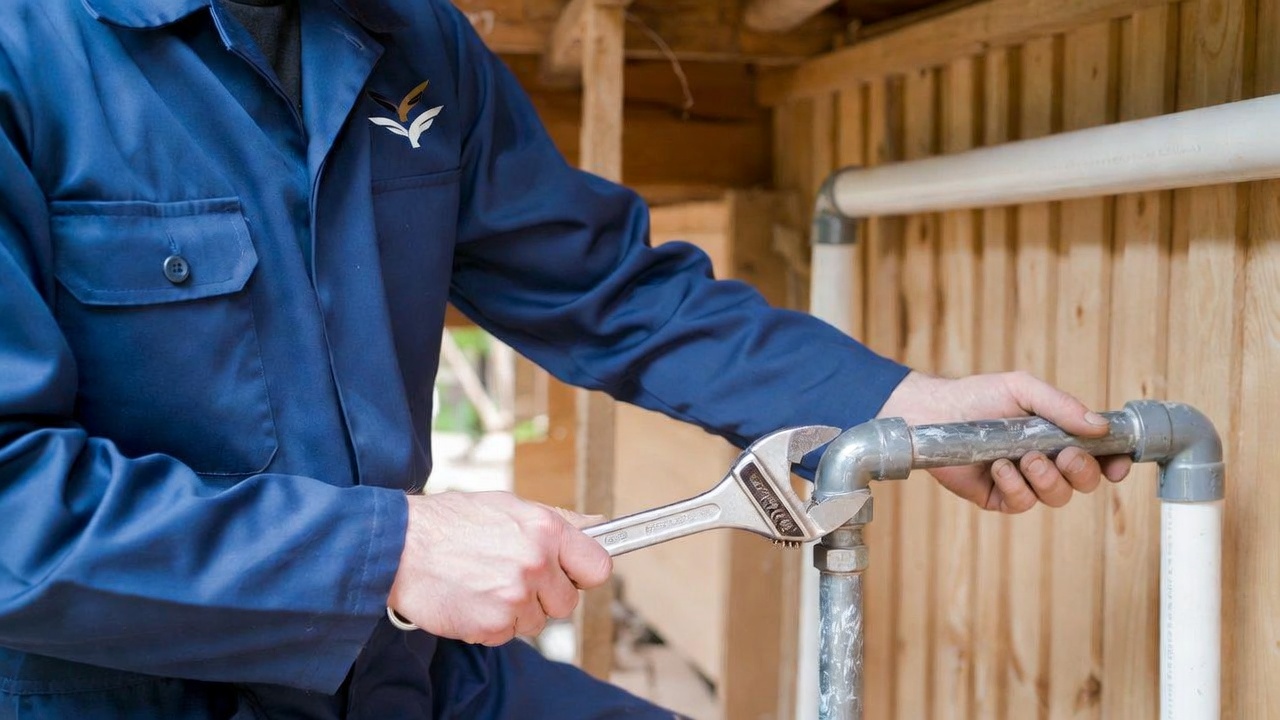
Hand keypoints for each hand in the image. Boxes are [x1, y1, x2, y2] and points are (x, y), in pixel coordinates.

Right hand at [387, 491, 610, 644]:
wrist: (399, 546)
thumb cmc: (451, 522)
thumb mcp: (509, 506)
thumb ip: (558, 521)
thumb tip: (600, 524)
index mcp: (545, 529)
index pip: (599, 567)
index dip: (583, 572)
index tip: (570, 574)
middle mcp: (536, 563)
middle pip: (568, 602)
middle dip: (545, 595)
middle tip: (513, 577)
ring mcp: (515, 597)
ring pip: (537, 621)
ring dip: (516, 610)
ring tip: (485, 583)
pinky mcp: (492, 625)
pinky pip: (507, 634)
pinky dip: (491, 623)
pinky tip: (472, 599)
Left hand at [877, 371, 1131, 512]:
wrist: (934, 412)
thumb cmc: (979, 396)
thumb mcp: (1022, 389)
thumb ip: (1061, 406)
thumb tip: (1100, 426)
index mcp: (1059, 436)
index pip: (1099, 456)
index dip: (1114, 463)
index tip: (1119, 463)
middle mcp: (1046, 461)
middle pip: (1084, 482)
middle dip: (1082, 471)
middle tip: (1064, 454)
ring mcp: (1023, 482)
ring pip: (1057, 497)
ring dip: (1047, 479)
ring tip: (1025, 458)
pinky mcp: (999, 497)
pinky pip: (1021, 503)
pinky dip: (1015, 486)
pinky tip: (998, 467)